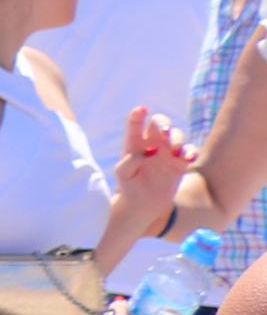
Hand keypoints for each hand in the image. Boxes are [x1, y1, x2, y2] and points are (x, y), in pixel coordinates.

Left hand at [112, 107, 198, 243]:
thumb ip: (126, 164)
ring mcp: (167, 153)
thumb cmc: (128, 187)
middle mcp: (152, 145)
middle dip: (163, 124)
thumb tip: (141, 155)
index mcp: (134, 144)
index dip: (138, 115)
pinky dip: (192, 152)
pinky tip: (189, 159)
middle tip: (164, 133)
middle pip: (160, 124)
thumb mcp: (122, 176)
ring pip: (177, 136)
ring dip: (178, 139)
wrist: (143, 205)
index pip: (135, 124)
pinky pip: (190, 152)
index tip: (142, 110)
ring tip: (176, 151)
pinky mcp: (180, 164)